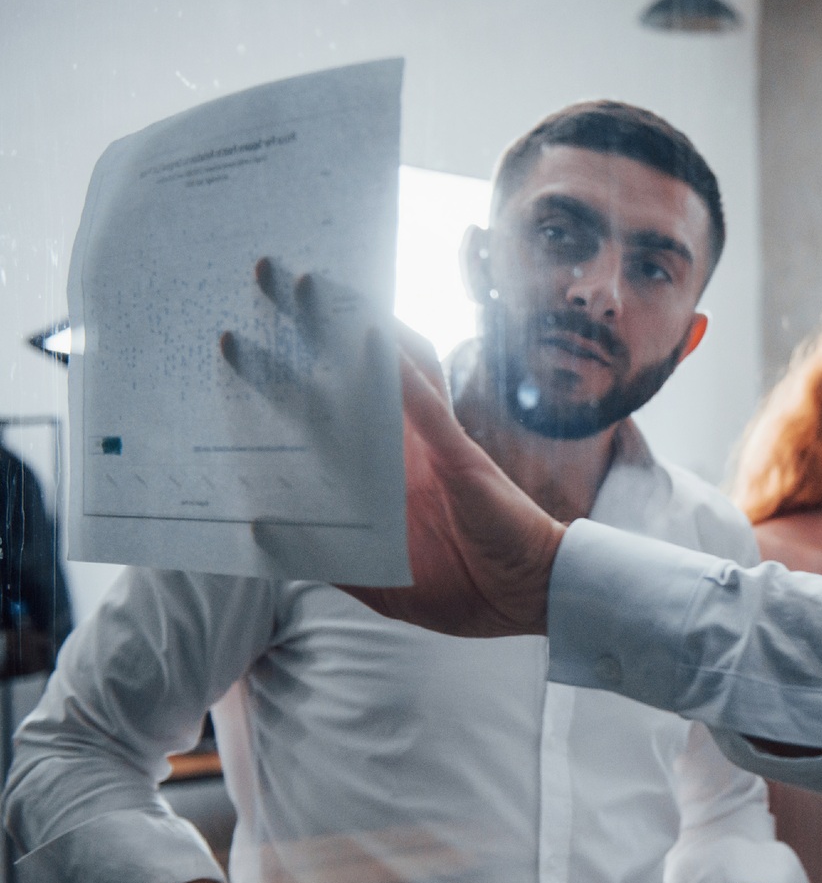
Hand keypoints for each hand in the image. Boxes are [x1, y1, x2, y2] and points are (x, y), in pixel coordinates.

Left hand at [236, 261, 561, 637]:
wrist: (520, 599)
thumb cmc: (457, 588)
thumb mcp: (375, 581)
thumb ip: (327, 559)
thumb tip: (262, 536)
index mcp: (377, 474)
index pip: (326, 415)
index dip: (285, 378)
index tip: (240, 349)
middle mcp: (400, 449)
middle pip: (349, 375)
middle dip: (308, 330)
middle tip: (265, 283)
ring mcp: (431, 446)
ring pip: (391, 374)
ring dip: (357, 330)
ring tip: (316, 289)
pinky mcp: (460, 456)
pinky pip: (429, 407)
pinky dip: (404, 373)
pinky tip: (376, 338)